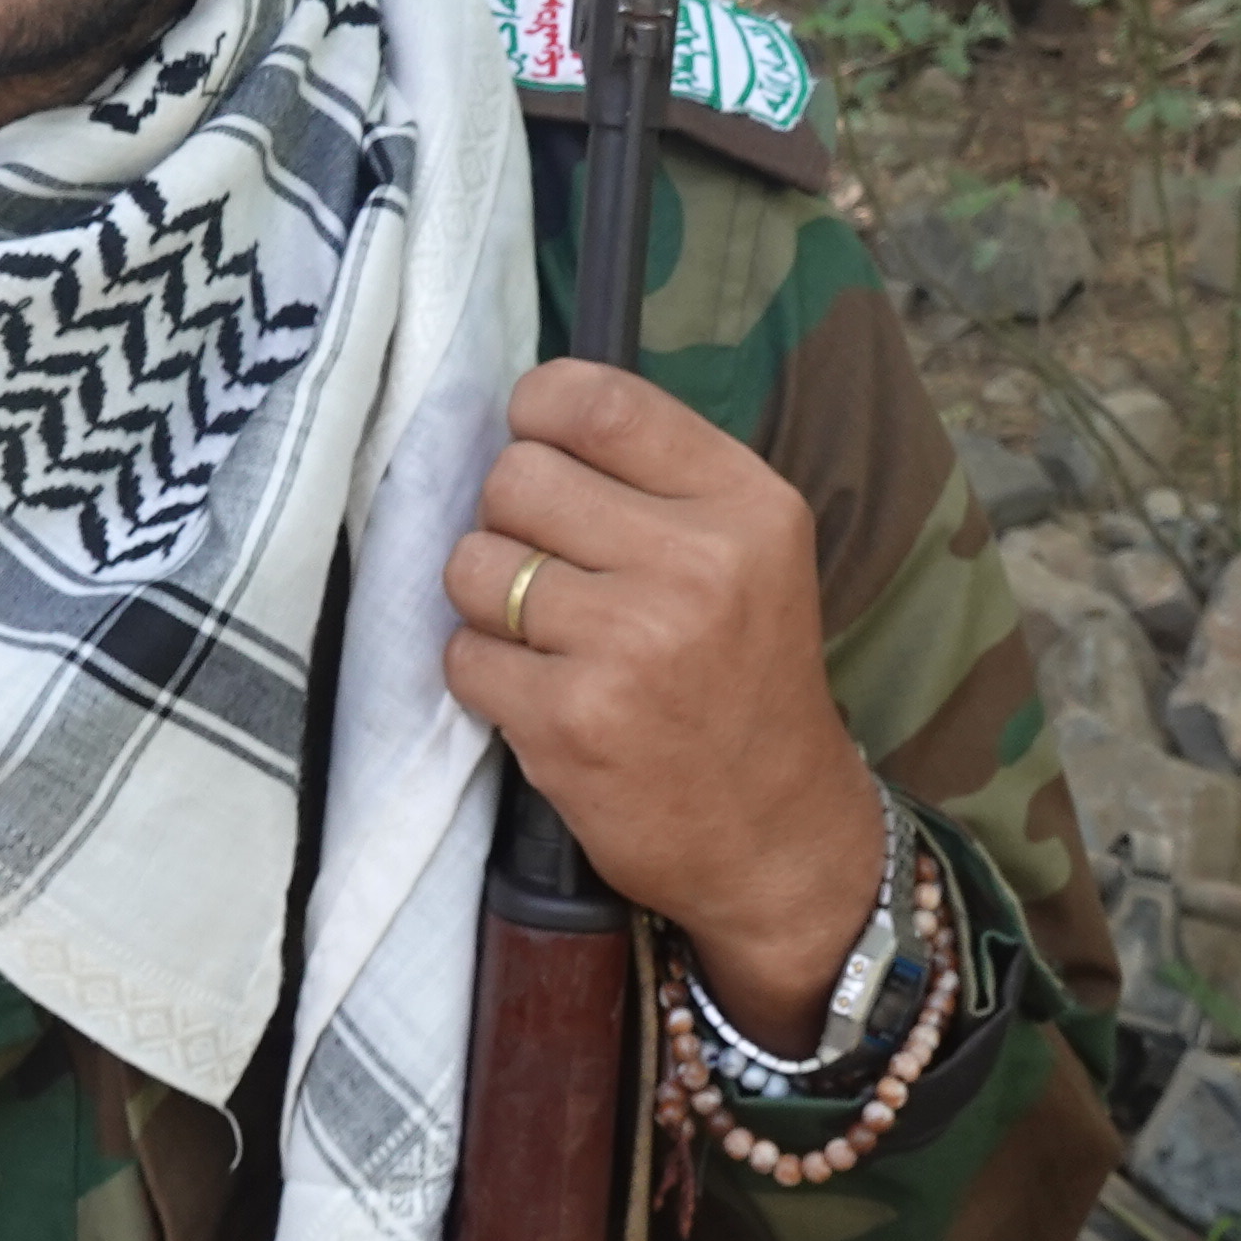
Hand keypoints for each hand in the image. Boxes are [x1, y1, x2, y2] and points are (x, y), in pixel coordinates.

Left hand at [439, 360, 886, 1055]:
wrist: (776, 837)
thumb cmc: (744, 683)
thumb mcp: (750, 555)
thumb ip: (653, 481)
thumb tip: (521, 424)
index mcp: (746, 505)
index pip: (598, 402)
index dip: (537, 413)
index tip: (538, 447)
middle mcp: (697, 563)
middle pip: (516, 476)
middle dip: (511, 522)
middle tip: (553, 572)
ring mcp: (631, 643)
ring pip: (472, 563)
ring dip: (489, 602)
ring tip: (549, 638)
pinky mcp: (571, 719)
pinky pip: (464, 654)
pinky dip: (485, 675)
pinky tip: (543, 696)